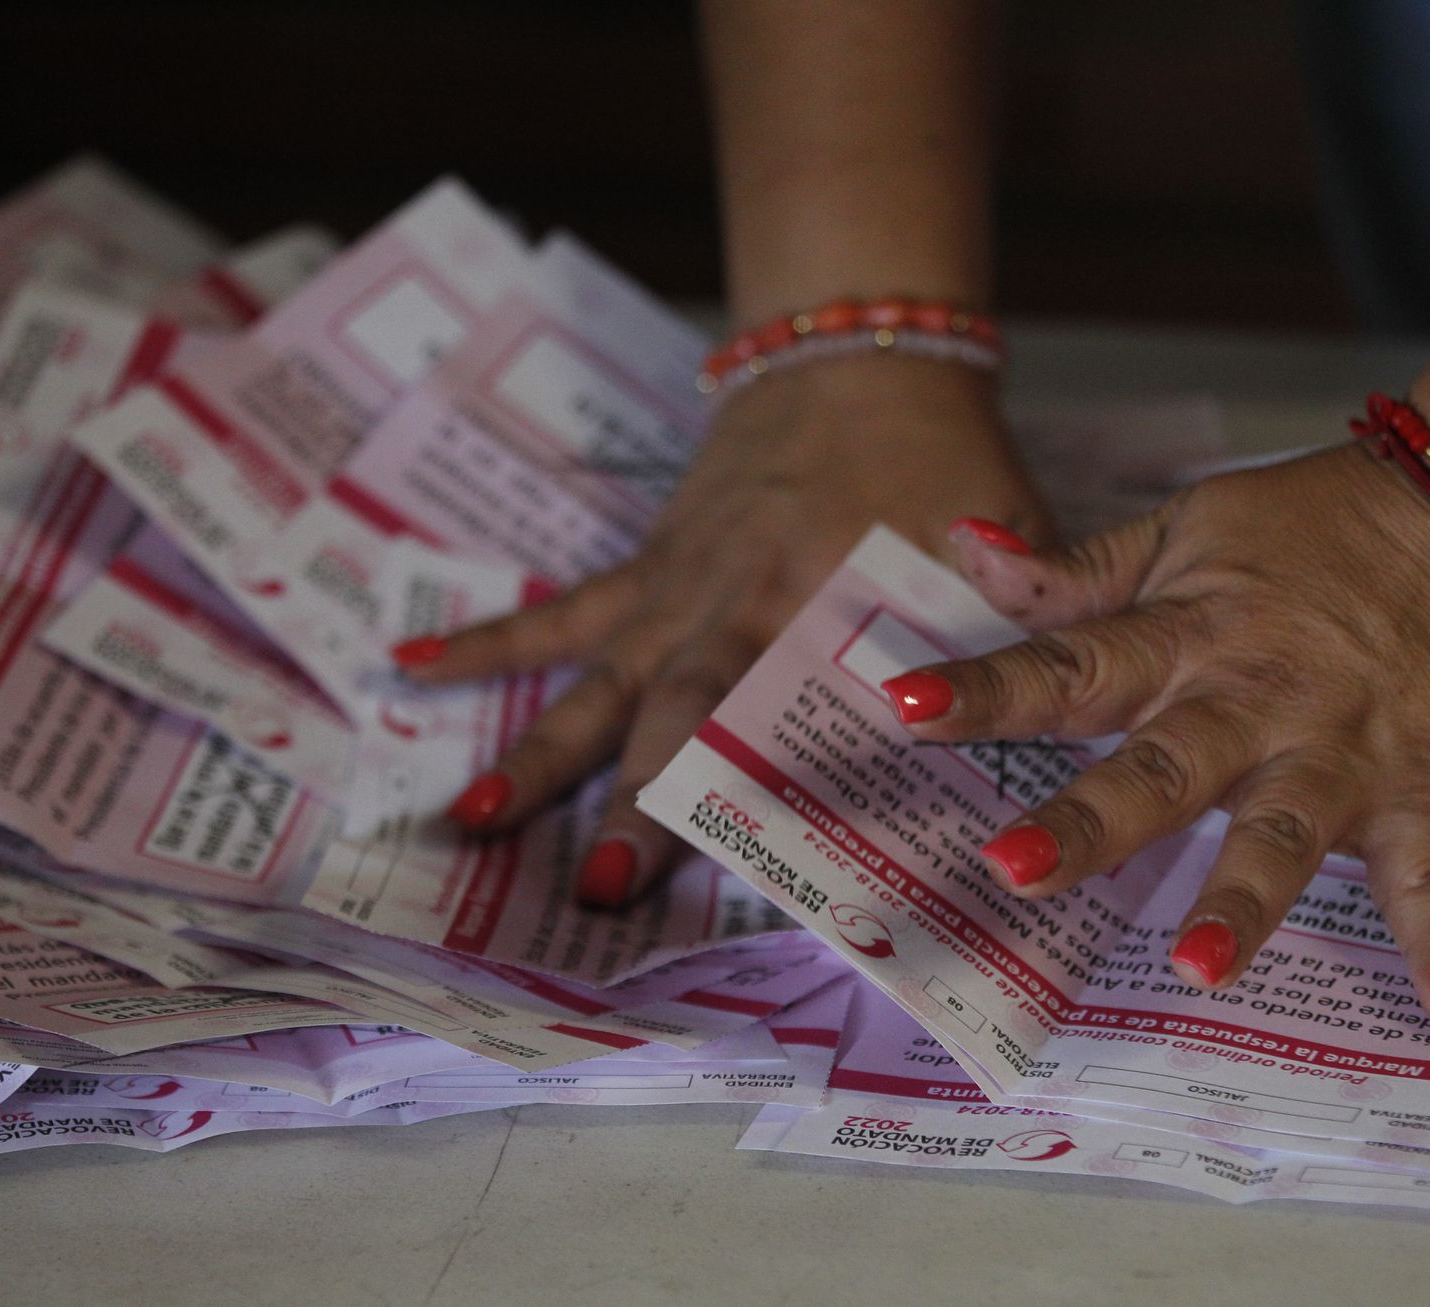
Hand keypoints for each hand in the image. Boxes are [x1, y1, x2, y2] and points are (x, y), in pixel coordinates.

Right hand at [399, 355, 1045, 906]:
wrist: (857, 358)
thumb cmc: (935, 462)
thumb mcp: (992, 542)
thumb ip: (1006, 628)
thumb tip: (1024, 728)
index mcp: (811, 605)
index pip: (779, 714)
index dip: (755, 795)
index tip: (734, 875)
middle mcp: (725, 606)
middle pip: (668, 714)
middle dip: (633, 806)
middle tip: (598, 895)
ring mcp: (671, 590)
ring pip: (592, 679)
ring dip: (536, 751)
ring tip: (473, 822)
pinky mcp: (645, 570)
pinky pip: (558, 613)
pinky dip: (486, 643)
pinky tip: (406, 669)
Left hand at [879, 443, 1429, 1025]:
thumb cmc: (1309, 530)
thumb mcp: (1182, 532)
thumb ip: (1074, 570)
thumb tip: (961, 547)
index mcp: (1182, 637)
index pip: (1067, 664)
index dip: (986, 688)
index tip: (905, 707)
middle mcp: (1252, 700)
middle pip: (1163, 767)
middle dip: (1092, 821)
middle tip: (1016, 869)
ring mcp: (1340, 750)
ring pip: (1284, 832)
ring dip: (1245, 899)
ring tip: (1198, 967)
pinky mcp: (1425, 785)